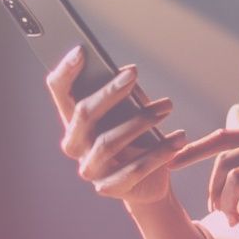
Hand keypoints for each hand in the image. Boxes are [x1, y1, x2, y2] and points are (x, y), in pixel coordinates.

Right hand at [46, 47, 185, 206]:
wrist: (148, 183)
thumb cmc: (137, 139)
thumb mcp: (130, 112)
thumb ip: (125, 94)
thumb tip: (127, 73)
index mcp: (74, 120)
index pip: (59, 91)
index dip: (66, 71)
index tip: (81, 50)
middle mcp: (75, 145)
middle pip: (84, 114)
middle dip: (109, 91)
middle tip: (133, 74)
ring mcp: (90, 169)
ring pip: (108, 142)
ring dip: (140, 120)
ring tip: (167, 107)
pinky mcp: (109, 188)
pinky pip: (134, 169)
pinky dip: (159, 152)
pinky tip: (178, 139)